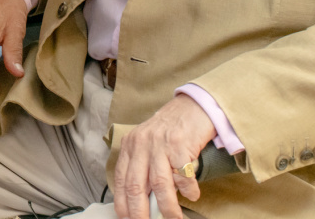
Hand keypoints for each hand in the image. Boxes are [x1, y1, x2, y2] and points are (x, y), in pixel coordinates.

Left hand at [112, 94, 216, 218]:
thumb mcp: (149, 144)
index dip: (122, 204)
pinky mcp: (179, 144)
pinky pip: (183, 175)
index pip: (120, 180)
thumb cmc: (171, 129)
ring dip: (167, 207)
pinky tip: (192, 195)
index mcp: (130, 146)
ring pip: (159, 185)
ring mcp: (160, 144)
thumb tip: (144, 202)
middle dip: (139, 212)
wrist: (194, 106)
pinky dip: (188, 190)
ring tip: (174, 218)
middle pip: (135, 186)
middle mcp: (141, 144)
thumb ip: (143, 167)